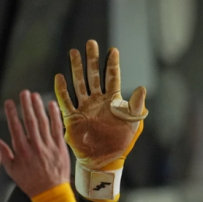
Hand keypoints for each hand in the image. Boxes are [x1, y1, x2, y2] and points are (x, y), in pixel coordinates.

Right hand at [0, 91, 69, 197]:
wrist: (51, 192)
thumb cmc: (32, 182)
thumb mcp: (12, 170)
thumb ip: (4, 153)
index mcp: (22, 151)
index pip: (15, 127)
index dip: (12, 114)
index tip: (10, 103)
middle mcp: (36, 146)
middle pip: (30, 121)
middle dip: (26, 105)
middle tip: (24, 93)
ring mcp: (49, 146)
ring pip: (44, 123)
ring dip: (39, 108)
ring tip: (35, 96)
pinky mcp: (60, 147)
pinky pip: (58, 129)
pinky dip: (55, 116)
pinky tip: (52, 106)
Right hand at [55, 39, 146, 170]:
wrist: (104, 159)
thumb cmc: (121, 142)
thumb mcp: (132, 122)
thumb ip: (136, 105)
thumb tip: (143, 87)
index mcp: (113, 101)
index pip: (112, 78)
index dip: (112, 64)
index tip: (113, 50)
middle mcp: (98, 101)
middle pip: (94, 76)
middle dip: (92, 59)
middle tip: (90, 42)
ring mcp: (84, 107)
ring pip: (79, 83)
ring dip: (76, 69)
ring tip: (73, 52)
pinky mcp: (73, 117)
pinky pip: (65, 101)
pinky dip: (62, 89)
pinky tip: (60, 77)